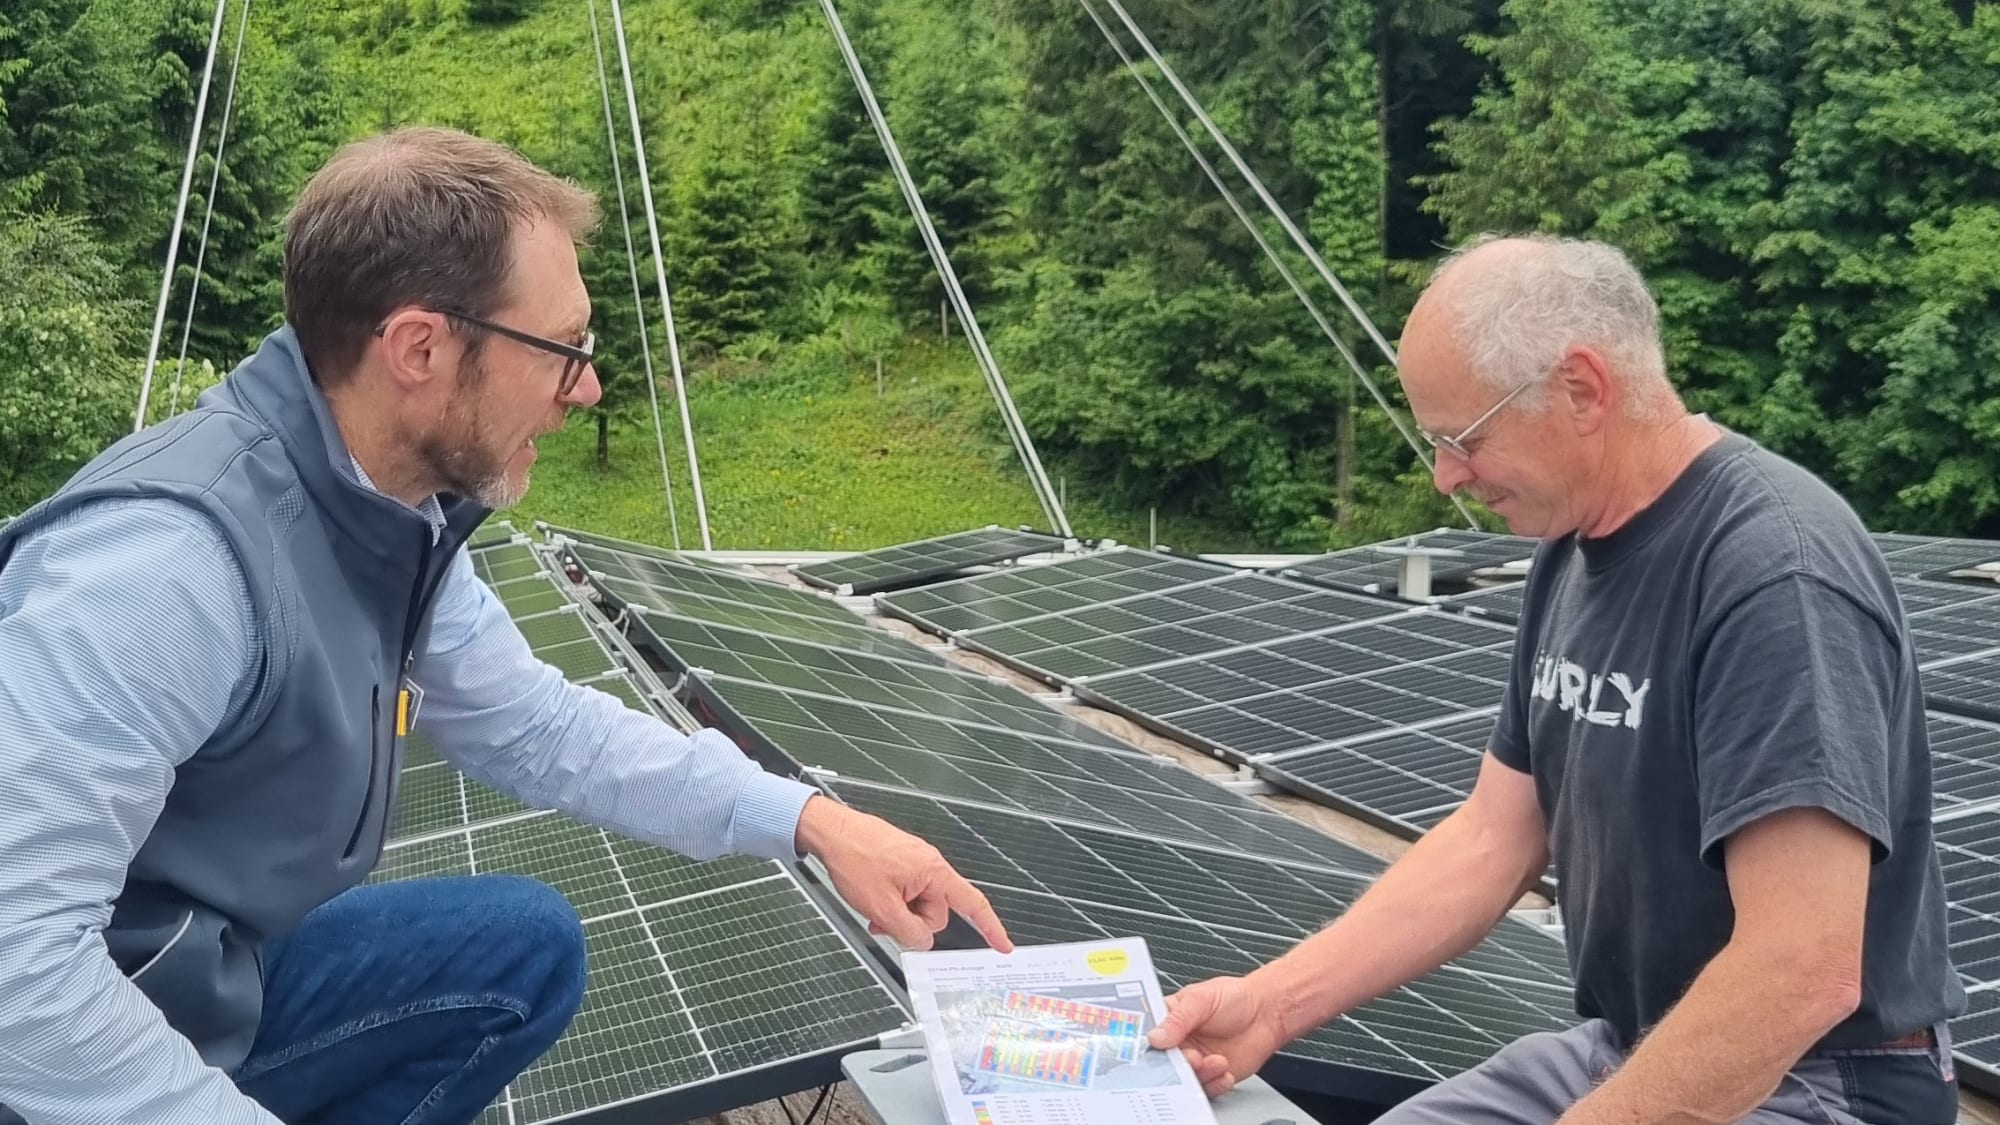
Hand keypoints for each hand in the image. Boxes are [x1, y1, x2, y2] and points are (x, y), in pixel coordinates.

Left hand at [794, 795, 1012, 952]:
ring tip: (874, 907)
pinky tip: (874, 900)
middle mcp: (930, 865)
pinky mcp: (902, 862)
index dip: (991, 927)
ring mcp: (916, 862)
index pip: (973, 904)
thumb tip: (922, 942)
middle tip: (885, 919)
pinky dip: (892, 903)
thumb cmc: (854, 857)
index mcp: (934, 872)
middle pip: (936, 912)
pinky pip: (906, 892)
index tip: (1003, 945)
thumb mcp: (882, 907)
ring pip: (918, 905)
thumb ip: (908, 931)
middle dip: (913, 923)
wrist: (832, 832)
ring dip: (898, 913)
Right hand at [1147, 975, 1284, 1097]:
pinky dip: (1215, 1084)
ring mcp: (1195, 1060)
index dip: (1147, 1044)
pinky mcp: (1212, 1075)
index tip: (1155, 1048)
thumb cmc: (1234, 998)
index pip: (1148, 1035)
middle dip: (1175, 1065)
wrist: (1266, 1012)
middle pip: (1163, 1062)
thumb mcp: (1201, 999)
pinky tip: (1224, 1071)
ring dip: (1199, 1074)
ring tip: (1214, 1061)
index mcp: (1168, 1018)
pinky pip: (1206, 1088)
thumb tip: (1155, 1036)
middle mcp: (1179, 1042)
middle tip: (1191, 1057)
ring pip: (1184, 1079)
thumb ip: (1178, 1019)